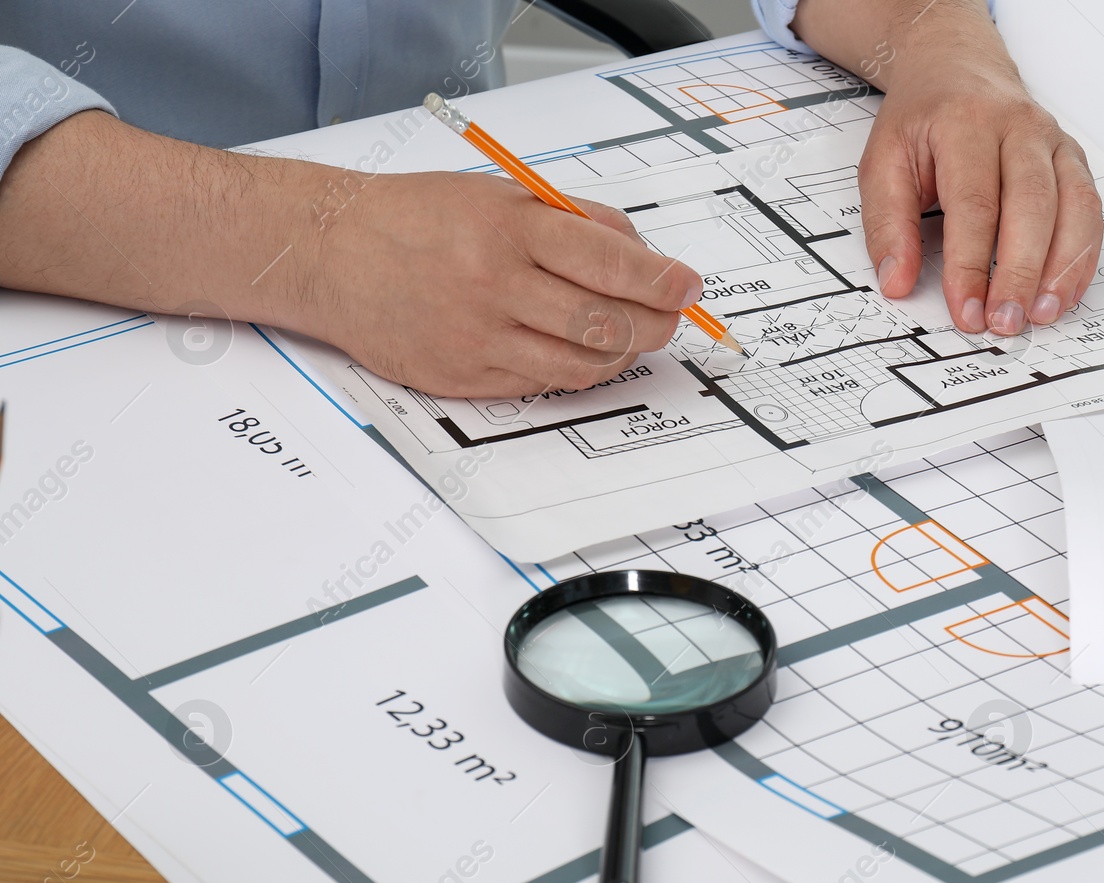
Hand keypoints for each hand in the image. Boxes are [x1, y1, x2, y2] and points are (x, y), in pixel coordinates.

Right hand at [308, 175, 703, 396]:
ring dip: (622, 353)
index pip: (610, 260)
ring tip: (631, 336)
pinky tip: (583, 351)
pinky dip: (578, 370)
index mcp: (510, 226)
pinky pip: (545, 382)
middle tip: (671, 318)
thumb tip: (639, 252)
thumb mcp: (497, 195)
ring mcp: (481, 335)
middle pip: (607, 321)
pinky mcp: (466, 375)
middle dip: (655, 324)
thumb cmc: (416, 219)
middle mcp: (497, 282)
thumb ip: (570, 220)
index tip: (689, 287)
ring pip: (583, 361)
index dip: (662, 280)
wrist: (331, 254)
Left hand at [856, 47, 1101, 335]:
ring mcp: (1054, 142)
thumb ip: (887, 224)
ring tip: (1041, 314)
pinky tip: (1064, 292)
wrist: (956, 68)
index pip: (975, 204)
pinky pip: (1090, 210)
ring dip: (1061, 268)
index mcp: (968, 123)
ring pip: (1073, 207)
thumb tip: (897, 280)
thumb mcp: (883, 162)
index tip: (965, 309)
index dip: (971, 264)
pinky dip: (1082, 256)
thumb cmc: (924, 118)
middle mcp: (1020, 128)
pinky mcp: (1074, 160)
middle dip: (1020, 272)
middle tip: (1006, 321)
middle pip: (1031, 206)